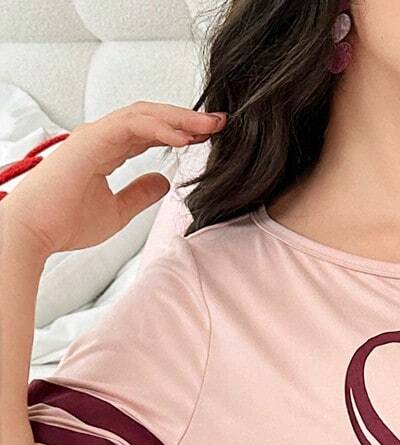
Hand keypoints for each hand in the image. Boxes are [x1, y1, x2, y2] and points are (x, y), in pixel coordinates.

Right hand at [0, 100, 225, 260]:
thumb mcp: (118, 211)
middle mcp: (102, 137)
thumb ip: (140, 193)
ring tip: (208, 125)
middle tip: (219, 123)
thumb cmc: (66, 223)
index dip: (180, 131)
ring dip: (179, 118)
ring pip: (144, 115)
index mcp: (107, 150)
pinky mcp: (91, 140)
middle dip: (187, 118)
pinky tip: (184, 136)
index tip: (209, 137)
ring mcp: (96, 135)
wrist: (37, 231)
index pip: (150, 132)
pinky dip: (160, 128)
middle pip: (151, 117)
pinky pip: (131, 125)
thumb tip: (164, 182)